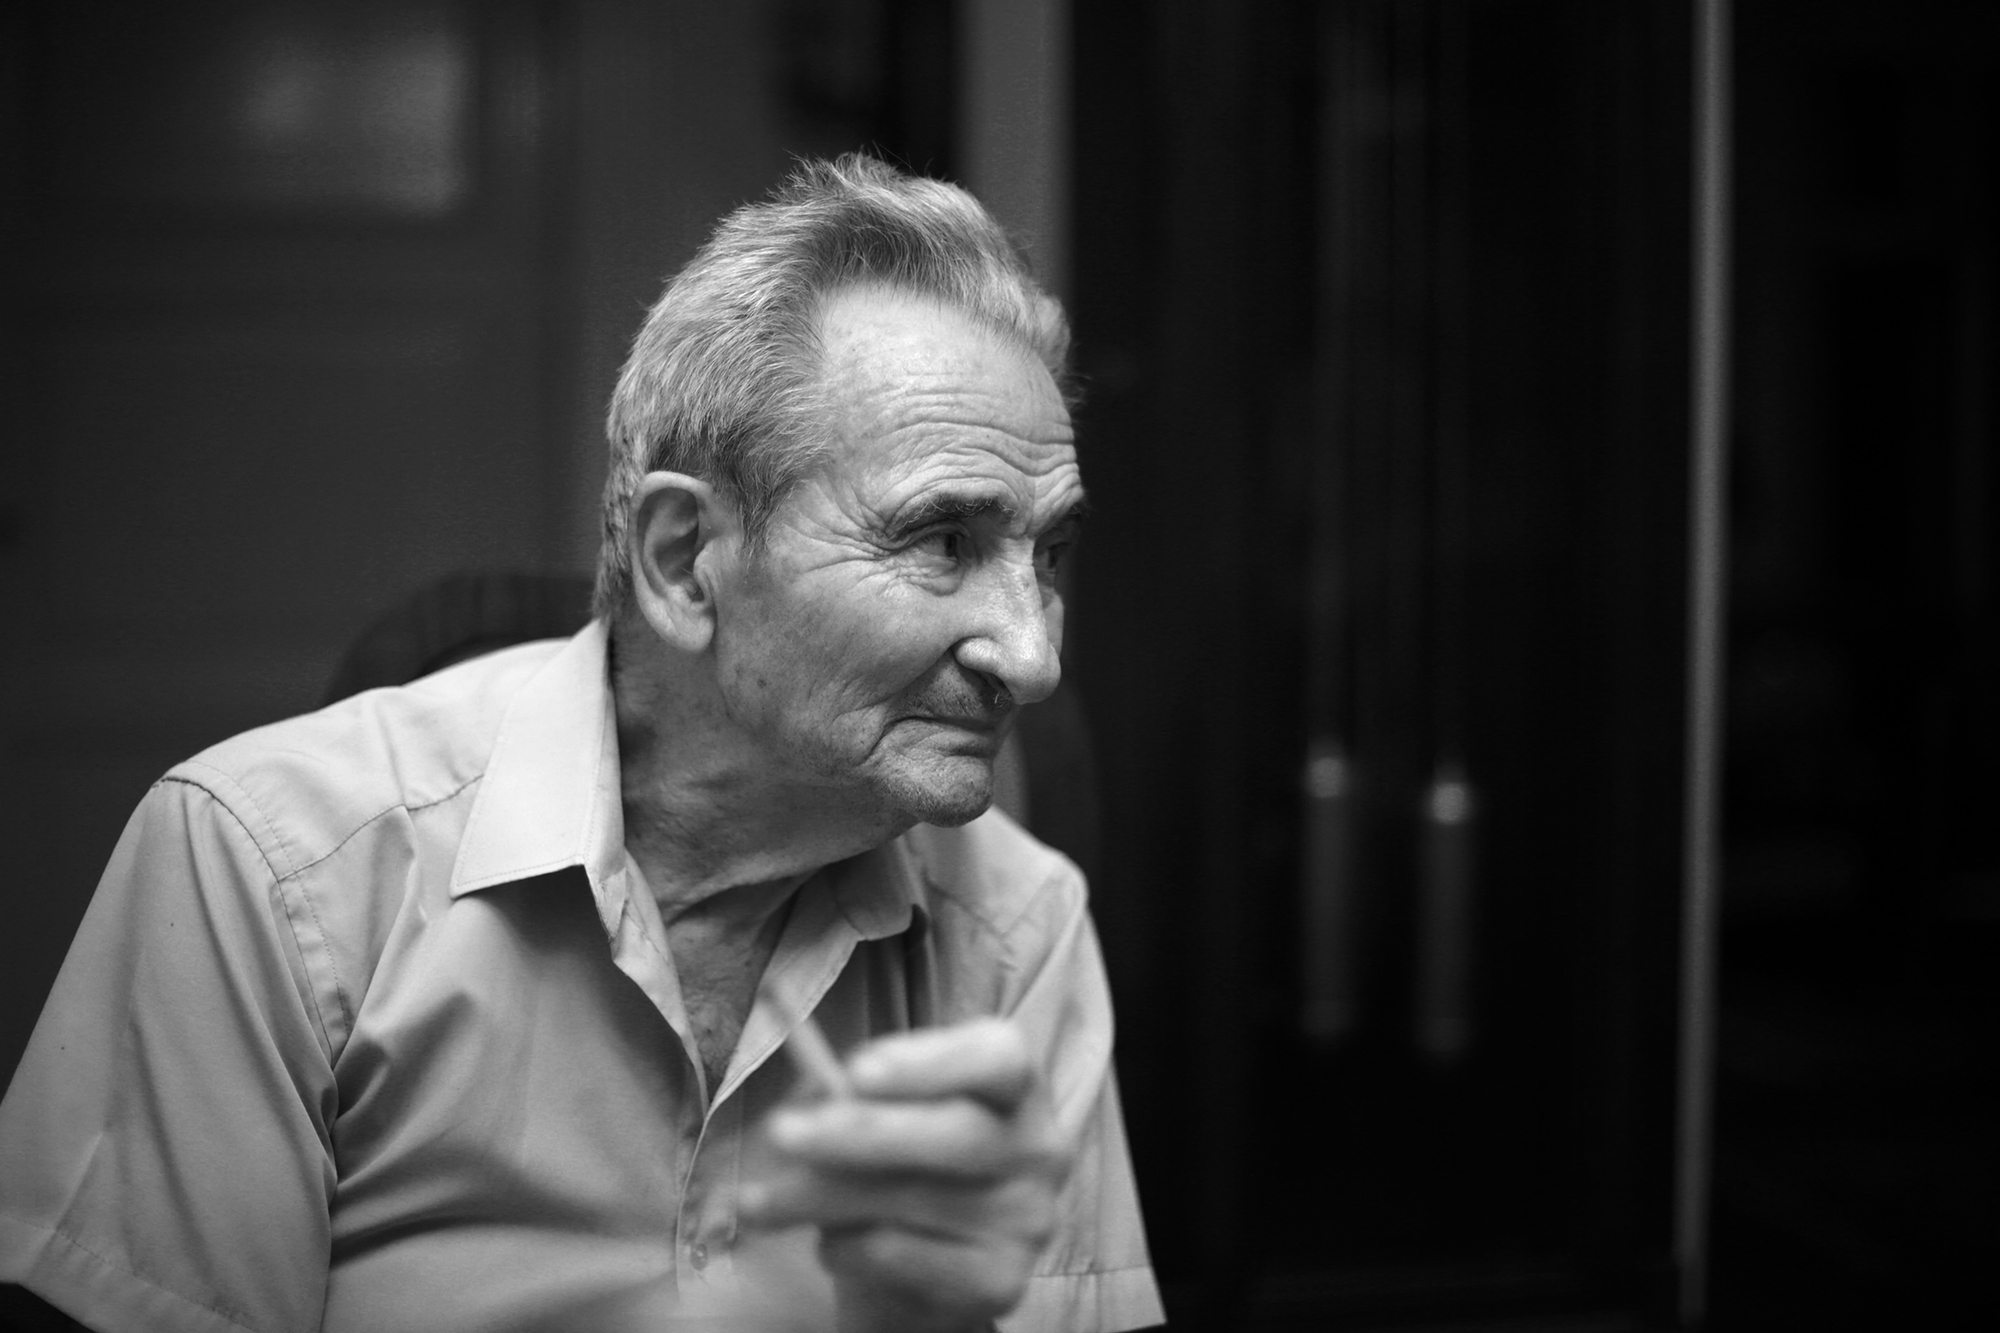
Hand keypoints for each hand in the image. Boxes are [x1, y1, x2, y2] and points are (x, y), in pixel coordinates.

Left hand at [741, 1018, 1068, 1332]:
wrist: (923, 1270)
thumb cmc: (901, 1166)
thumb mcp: (886, 1113)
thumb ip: (861, 1093)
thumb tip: (818, 1086)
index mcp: (1016, 1086)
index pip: (996, 1058)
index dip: (929, 1061)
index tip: (855, 1071)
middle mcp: (1039, 1148)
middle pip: (957, 1132)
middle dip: (860, 1132)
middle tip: (781, 1132)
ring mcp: (1027, 1220)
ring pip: (916, 1199)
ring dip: (822, 1197)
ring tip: (759, 1202)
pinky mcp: (999, 1281)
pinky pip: (907, 1257)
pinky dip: (849, 1248)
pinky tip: (827, 1243)